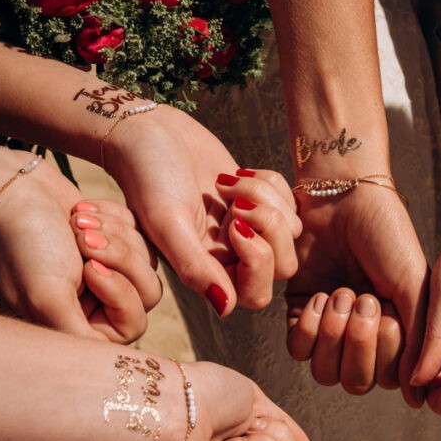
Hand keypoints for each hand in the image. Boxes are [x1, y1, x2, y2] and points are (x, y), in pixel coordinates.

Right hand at [0, 152, 154, 340]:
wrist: (8, 190)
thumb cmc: (23, 244)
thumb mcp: (49, 299)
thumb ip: (80, 337)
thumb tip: (106, 366)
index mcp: (75, 327)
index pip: (130, 328)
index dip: (119, 296)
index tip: (89, 269)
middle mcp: (92, 304)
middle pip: (147, 294)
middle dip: (120, 259)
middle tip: (84, 238)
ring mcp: (106, 271)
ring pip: (148, 263)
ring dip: (117, 236)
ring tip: (78, 221)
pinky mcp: (114, 242)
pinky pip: (143, 236)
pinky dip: (116, 219)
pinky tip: (82, 210)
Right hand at [104, 105, 299, 314]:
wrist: (150, 132)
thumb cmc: (148, 176)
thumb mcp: (166, 221)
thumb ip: (193, 267)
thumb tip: (225, 308)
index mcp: (205, 271)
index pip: (255, 294)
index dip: (257, 262)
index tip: (234, 225)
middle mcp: (229, 256)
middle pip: (284, 266)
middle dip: (270, 229)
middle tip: (238, 202)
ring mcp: (247, 228)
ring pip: (291, 230)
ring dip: (266, 199)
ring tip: (228, 183)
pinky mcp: (260, 201)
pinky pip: (291, 203)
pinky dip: (271, 183)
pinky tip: (239, 173)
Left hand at [285, 186, 427, 404]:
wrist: (344, 196)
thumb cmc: (387, 235)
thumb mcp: (415, 285)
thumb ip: (421, 339)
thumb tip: (419, 394)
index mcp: (400, 332)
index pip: (392, 379)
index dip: (388, 354)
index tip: (388, 311)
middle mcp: (365, 337)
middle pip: (356, 382)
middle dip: (358, 344)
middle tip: (362, 298)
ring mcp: (332, 329)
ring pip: (325, 373)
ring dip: (332, 336)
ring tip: (340, 294)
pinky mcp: (300, 314)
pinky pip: (298, 350)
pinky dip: (309, 327)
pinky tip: (319, 294)